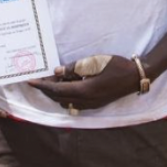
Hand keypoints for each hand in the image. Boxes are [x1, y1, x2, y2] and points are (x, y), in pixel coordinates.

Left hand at [27, 55, 142, 111]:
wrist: (135, 77)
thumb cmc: (116, 66)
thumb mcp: (95, 62)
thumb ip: (75, 67)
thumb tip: (57, 72)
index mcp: (85, 90)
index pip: (57, 89)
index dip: (42, 85)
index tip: (30, 81)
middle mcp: (86, 101)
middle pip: (59, 98)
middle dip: (47, 89)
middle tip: (39, 78)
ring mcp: (91, 105)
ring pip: (66, 102)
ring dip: (56, 93)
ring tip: (54, 79)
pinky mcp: (95, 104)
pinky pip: (74, 103)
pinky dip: (66, 95)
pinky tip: (67, 85)